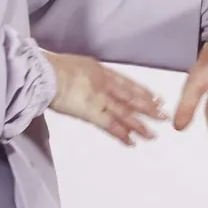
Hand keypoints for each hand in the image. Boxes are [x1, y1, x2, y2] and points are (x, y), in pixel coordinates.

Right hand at [45, 51, 165, 145]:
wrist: (45, 73)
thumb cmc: (52, 68)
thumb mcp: (76, 65)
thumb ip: (87, 74)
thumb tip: (88, 80)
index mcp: (100, 70)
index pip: (127, 83)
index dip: (143, 92)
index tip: (156, 99)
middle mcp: (104, 84)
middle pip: (131, 98)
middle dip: (148, 109)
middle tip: (163, 117)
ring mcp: (100, 98)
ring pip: (124, 113)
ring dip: (139, 125)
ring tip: (152, 135)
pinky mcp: (92, 112)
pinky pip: (110, 126)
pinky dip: (121, 134)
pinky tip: (131, 142)